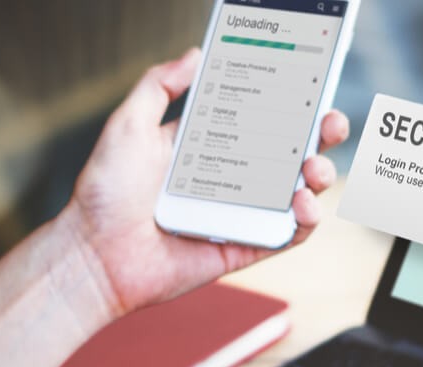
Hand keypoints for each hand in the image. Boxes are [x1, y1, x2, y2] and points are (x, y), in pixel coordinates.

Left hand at [64, 48, 349, 315]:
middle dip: (320, 134)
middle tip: (329, 123)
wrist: (93, 254)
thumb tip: (194, 55)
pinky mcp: (245, 247)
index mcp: (211, 145)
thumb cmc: (104, 195)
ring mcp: (242, 212)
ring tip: (312, 169)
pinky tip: (302, 205)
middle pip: (292, 151)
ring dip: (319, 176)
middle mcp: (233, 177)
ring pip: (300, 191)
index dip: (291, 102)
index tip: (309, 87)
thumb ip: (159, 86)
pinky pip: (288, 234)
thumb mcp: (128, 125)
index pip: (262, 117)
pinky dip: (306, 220)